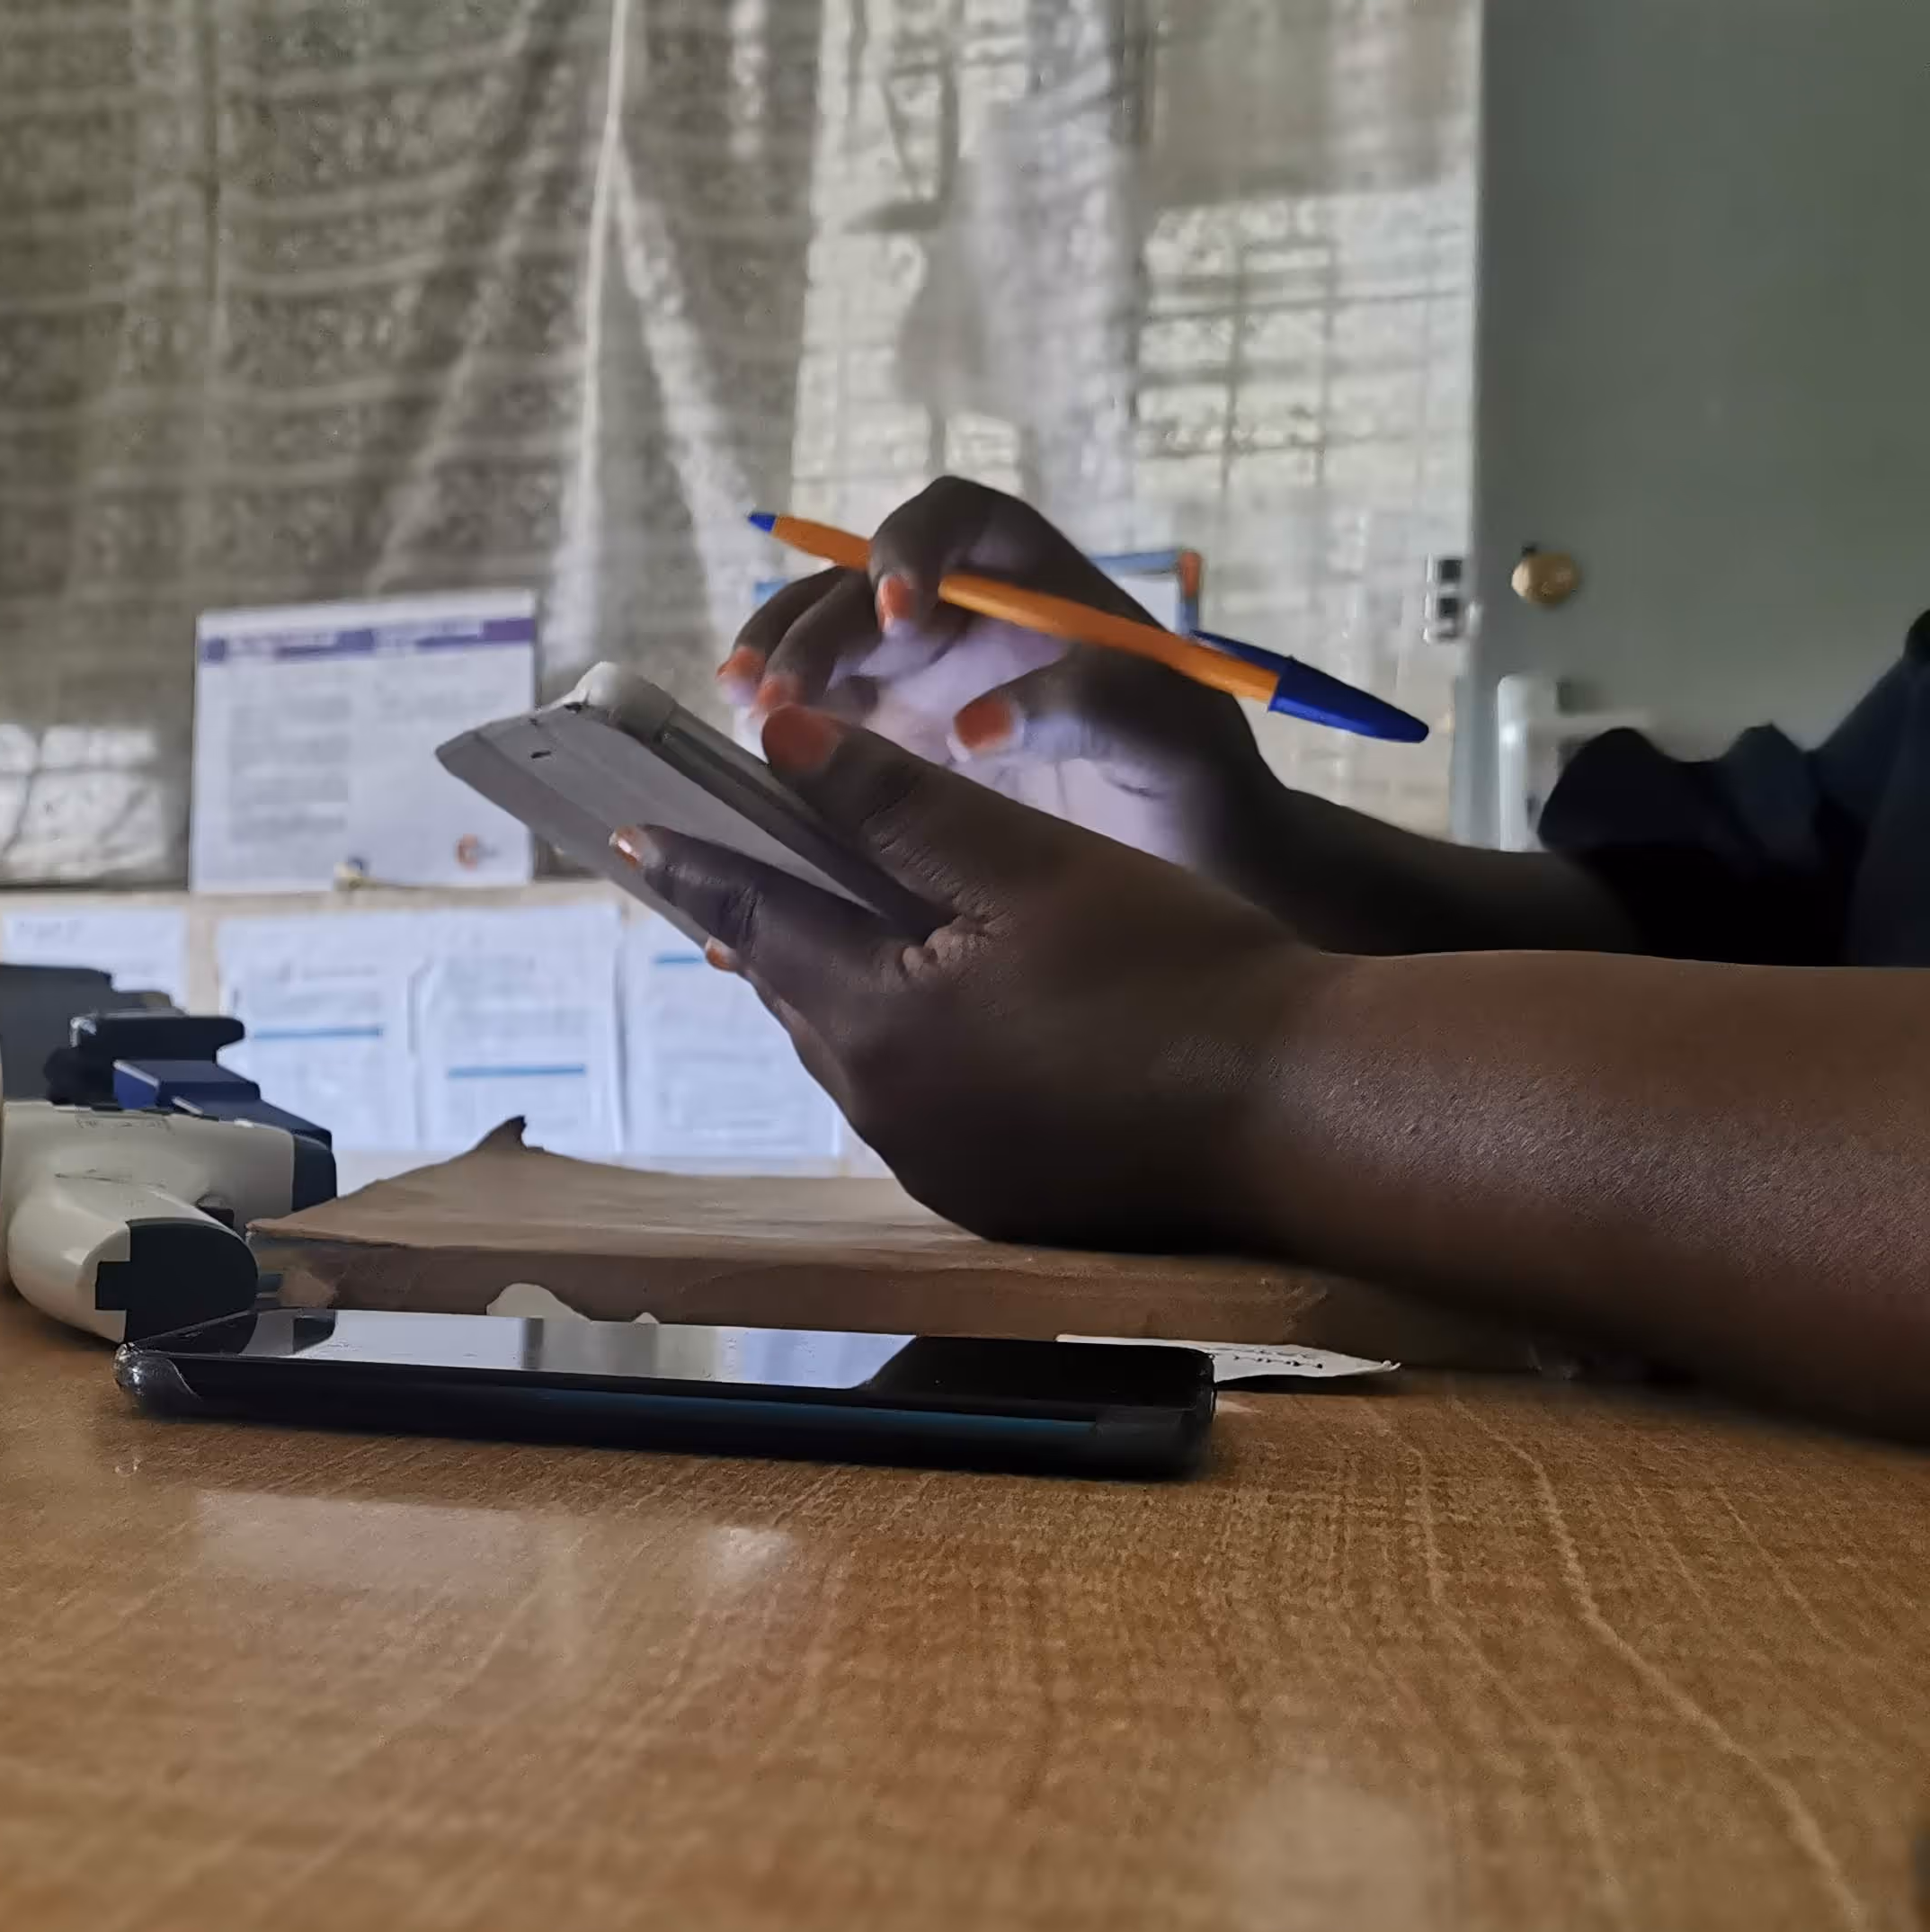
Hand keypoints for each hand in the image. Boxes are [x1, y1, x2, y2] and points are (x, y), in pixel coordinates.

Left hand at [621, 704, 1337, 1251]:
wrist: (1299, 1111)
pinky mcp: (981, 1193)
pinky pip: (910, 1097)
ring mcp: (930, 1164)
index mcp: (875, 1019)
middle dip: (769, 921)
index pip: (755, 919)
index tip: (632, 828)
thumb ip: (891, 802)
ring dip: (840, 980)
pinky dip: (905, 1039)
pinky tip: (937, 1003)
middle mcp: (880, 1107)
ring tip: (829, 918)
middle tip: (731, 860)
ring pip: (851, 1046)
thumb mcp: (1028, 861)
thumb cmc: (1178, 968)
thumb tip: (778, 738)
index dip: (697, 862)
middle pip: (797, 988)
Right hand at [722, 477, 1283, 875]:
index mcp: (1032, 582)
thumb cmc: (1194, 786)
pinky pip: (814, 720)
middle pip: (860, 587)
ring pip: (821, 645)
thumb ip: (1083, 713)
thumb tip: (967, 729)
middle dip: (813, 629)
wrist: (1192, 871)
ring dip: (775, 666)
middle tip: (776, 696)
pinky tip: (749, 758)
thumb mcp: (1168, 738)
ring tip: (744, 711)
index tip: (897, 616)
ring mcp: (915, 680)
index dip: (912, 548)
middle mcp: (961, 616)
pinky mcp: (885, 747)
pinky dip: (778, 731)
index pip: (955, 521)